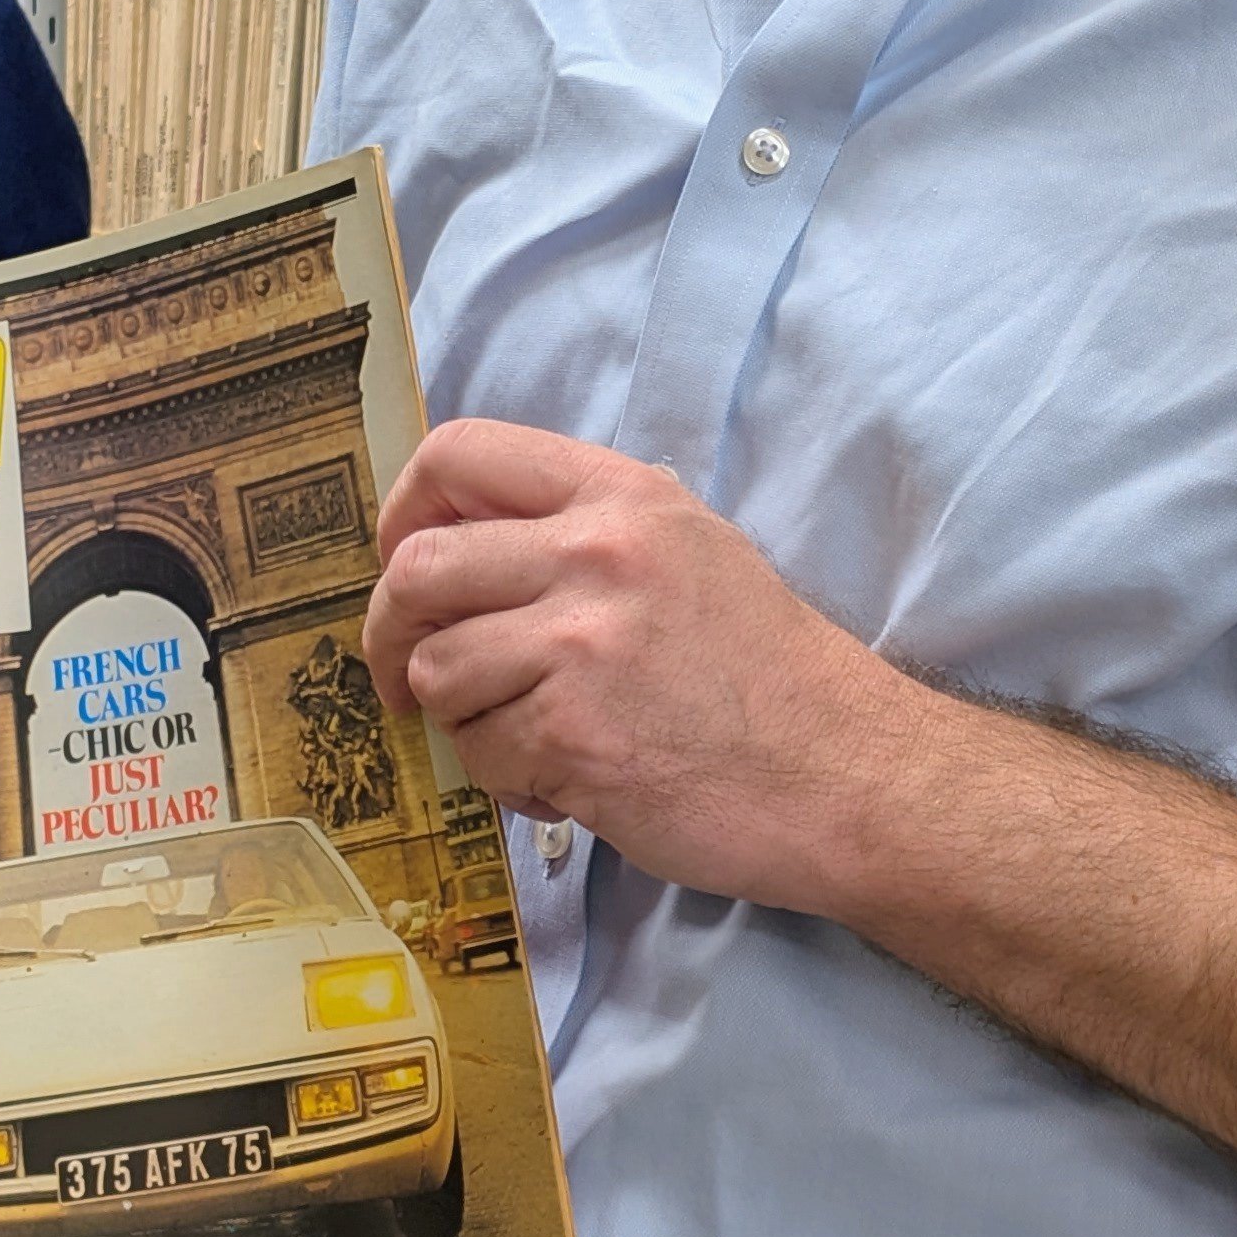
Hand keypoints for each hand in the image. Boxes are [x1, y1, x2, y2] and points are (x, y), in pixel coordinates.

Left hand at [367, 419, 923, 914]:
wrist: (844, 774)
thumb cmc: (767, 677)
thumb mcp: (689, 552)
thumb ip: (583, 530)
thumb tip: (460, 543)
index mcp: (621, 497)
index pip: (461, 452)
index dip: (404, 510)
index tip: (403, 563)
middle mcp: (596, 554)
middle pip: (419, 568)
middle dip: (391, 635)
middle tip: (407, 678)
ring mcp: (580, 644)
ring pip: (436, 671)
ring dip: (464, 722)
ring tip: (532, 740)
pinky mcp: (572, 733)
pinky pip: (480, 754)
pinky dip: (510, 782)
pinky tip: (574, 784)